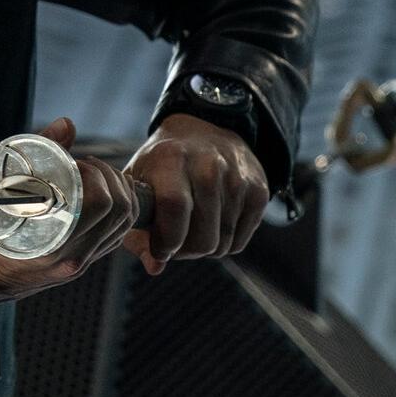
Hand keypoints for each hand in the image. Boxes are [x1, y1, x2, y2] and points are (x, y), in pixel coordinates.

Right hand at [0, 117, 137, 302]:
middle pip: (121, 212)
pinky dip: (115, 212)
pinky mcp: (81, 264)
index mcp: (54, 242)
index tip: (76, 161)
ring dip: (117, 193)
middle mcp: (73, 258)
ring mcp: (79, 263)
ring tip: (93, 178)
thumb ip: (34, 151)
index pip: (102, 203)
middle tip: (86, 166)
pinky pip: (113, 236)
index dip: (97, 173)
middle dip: (110, 178)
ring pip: (122, 225)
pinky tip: (99, 196)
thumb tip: (67, 125)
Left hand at [120, 112, 266, 274]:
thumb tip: (155, 267)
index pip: (174, 207)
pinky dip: (223, 243)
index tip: (158, 249)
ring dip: (203, 248)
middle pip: (203, 237)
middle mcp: (208, 165)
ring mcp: (238, 178)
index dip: (166, 240)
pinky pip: (239, 243)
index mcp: (171, 159)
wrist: (204, 130)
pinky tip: (210, 223)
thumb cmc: (162, 165)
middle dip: (184, 252)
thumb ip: (137, 230)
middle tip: (174, 243)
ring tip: (190, 229)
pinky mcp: (259, 191)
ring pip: (221, 245)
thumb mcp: (139, 185)